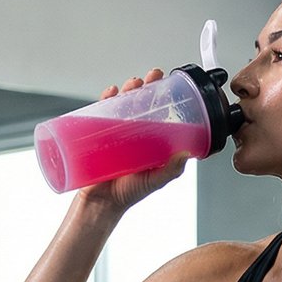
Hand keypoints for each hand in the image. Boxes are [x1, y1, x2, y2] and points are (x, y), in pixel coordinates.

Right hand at [76, 68, 191, 212]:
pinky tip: (111, 93)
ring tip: (133, 84)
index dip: (163, 96)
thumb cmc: (128, 194)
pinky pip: (100, 114)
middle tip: (153, 77)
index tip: (168, 84)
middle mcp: (133, 134)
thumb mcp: (154, 181)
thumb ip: (170, 170)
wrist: (100, 204)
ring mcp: (114, 134)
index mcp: (149, 141)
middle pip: (140, 103)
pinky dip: (105, 100)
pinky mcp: (97, 137)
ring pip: (122, 105)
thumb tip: (185, 155)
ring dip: (128, 90)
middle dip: (146, 87)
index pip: (158, 112)